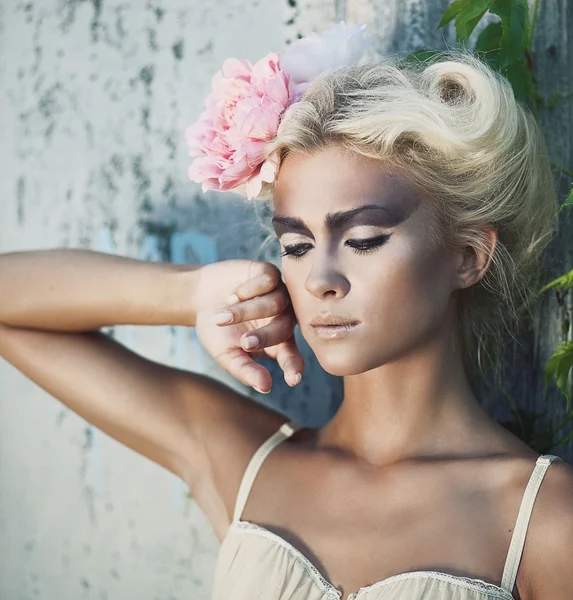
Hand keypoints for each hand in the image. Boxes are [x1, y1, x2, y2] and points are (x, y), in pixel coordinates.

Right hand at [194, 260, 303, 393]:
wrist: (200, 296)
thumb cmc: (216, 330)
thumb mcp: (226, 354)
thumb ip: (245, 370)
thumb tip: (266, 388)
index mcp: (277, 342)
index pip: (291, 356)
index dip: (293, 366)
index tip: (293, 380)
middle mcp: (283, 318)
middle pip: (283, 328)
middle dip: (263, 337)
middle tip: (244, 342)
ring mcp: (278, 294)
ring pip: (276, 303)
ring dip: (247, 312)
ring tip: (222, 316)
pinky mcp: (269, 274)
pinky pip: (269, 281)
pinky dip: (249, 290)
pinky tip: (232, 295)